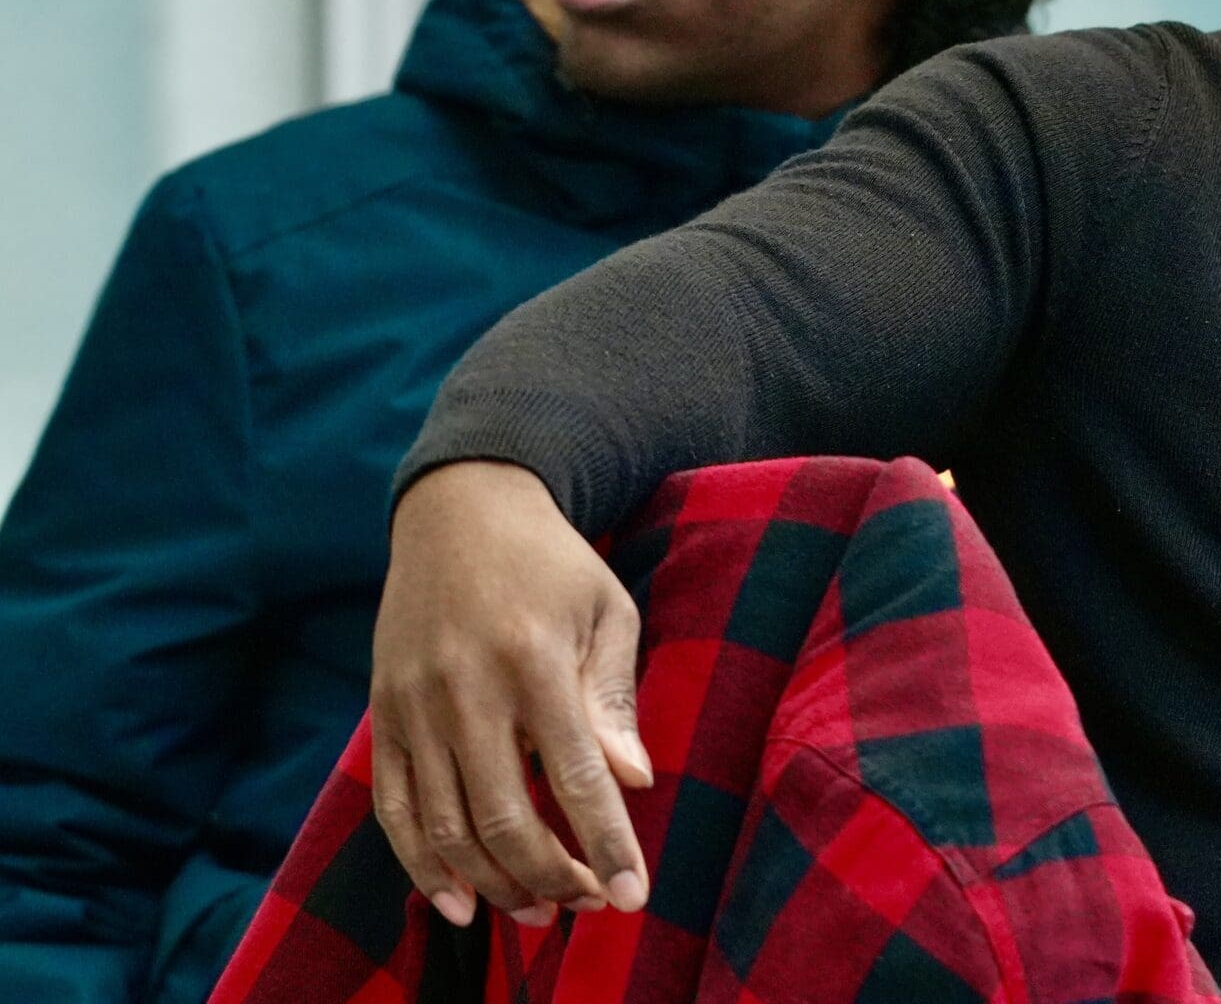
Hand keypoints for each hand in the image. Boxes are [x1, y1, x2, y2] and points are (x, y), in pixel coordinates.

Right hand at [371, 462, 652, 928]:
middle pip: (503, 817)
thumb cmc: (552, 563)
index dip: (604, 843)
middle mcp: (466, 688)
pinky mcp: (382, 714)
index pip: (573, 775)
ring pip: (444, 826)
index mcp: (533, 659)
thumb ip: (613, 695)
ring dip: (491, 884)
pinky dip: (421, 866)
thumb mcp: (606, 608)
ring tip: (535, 913)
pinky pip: (394, 809)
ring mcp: (414, 705)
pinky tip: (457, 902)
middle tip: (584, 905)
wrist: (459, 510)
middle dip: (549, 877)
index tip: (630, 895)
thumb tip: (633, 781)